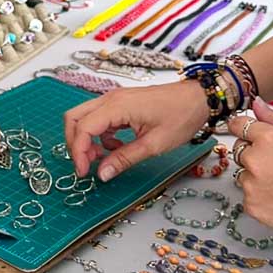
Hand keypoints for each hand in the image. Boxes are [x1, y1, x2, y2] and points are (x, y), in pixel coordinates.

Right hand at [64, 79, 208, 181]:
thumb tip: (102, 173)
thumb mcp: (154, 144)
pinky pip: (99, 119)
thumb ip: (124, 159)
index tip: (83, 171)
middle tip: (86, 164)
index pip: (83, 128)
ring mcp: (115, 100)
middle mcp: (111, 99)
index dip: (78, 152)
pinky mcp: (121, 104)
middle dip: (75, 143)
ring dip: (86, 139)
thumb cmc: (181, 115)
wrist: (198, 98)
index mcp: (117, 107)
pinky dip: (99, 135)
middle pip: (74, 118)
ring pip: (85, 118)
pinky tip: (116, 147)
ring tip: (102, 158)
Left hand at [227, 98, 272, 245]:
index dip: (243, 128)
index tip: (245, 131)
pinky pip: (247, 195)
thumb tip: (258, 105)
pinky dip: (259, 195)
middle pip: (239, 149)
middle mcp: (255, 160)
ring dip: (255, 175)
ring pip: (242, 173)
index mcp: (269, 139)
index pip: (238, 125)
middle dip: (254, 152)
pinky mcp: (250, 205)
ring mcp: (251, 185)